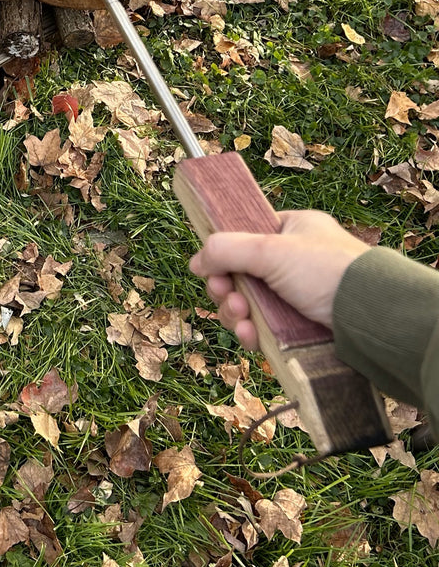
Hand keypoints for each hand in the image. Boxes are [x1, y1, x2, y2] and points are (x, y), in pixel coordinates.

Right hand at [188, 209, 370, 349]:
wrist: (370, 316)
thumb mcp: (269, 249)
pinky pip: (263, 327)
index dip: (224, 254)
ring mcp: (297, 295)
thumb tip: (196, 262)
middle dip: (226, 289)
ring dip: (235, 312)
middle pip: (240, 274)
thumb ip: (226, 249)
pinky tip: (249, 336)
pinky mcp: (300, 325)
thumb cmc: (327, 271)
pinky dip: (251, 332)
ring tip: (240, 318)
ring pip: (248, 303)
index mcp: (294, 230)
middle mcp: (294, 262)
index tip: (212, 268)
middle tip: (224, 295)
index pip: (246, 236)